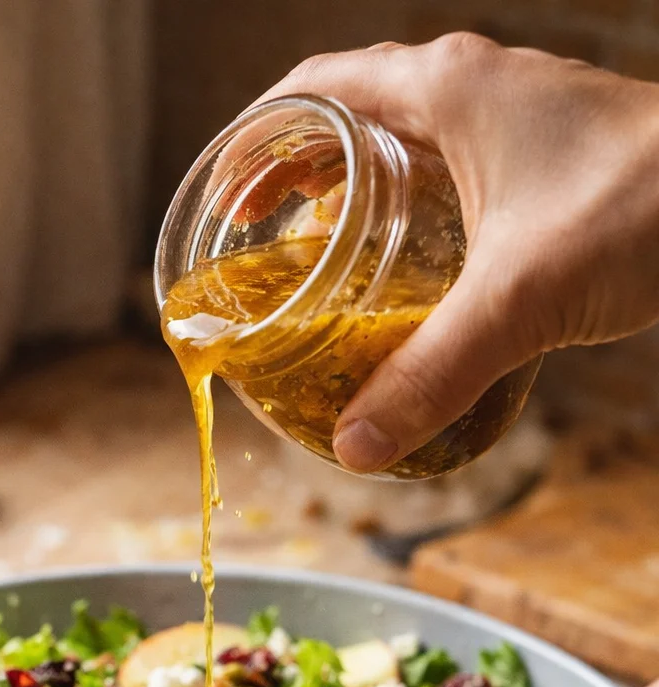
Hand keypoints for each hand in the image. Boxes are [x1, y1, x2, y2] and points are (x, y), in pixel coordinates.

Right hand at [255, 35, 658, 473]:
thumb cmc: (647, 206)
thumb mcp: (518, 300)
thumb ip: (431, 374)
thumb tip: (357, 446)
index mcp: (446, 88)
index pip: (313, 89)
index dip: (254, 142)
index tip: (222, 200)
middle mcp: (476, 88)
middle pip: (352, 116)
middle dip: (296, 175)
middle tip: (258, 244)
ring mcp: (517, 120)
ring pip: (407, 145)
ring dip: (357, 194)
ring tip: (320, 264)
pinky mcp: (549, 160)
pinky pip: (455, 175)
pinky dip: (416, 215)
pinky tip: (414, 280)